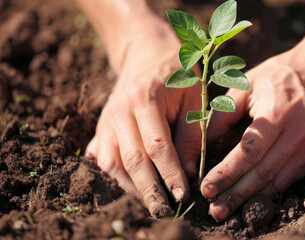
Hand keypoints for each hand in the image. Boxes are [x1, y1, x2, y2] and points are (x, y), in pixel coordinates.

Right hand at [85, 36, 201, 216]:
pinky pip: (104, 158)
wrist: (146, 55)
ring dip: (131, 186)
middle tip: (162, 211)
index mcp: (145, 99)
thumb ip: (190, 134)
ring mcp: (107, 119)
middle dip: (148, 190)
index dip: (169, 174)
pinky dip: (117, 176)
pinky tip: (132, 186)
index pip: (157, 146)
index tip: (182, 195)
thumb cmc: (177, 76)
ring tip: (150, 202)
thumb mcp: (194, 98)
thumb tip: (188, 172)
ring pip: (113, 163)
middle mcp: (120, 111)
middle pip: (131, 159)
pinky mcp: (102, 127)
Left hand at [201, 43, 304, 220]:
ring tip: (228, 210)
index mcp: (277, 113)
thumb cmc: (283, 74)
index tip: (206, 187)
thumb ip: (225, 111)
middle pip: (262, 173)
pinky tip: (253, 199)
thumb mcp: (249, 82)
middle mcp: (296, 134)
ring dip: (251, 199)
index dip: (226, 172)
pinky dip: (270, 192)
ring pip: (277, 182)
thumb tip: (205, 138)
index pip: (248, 152)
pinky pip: (290, 179)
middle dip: (235, 194)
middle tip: (214, 210)